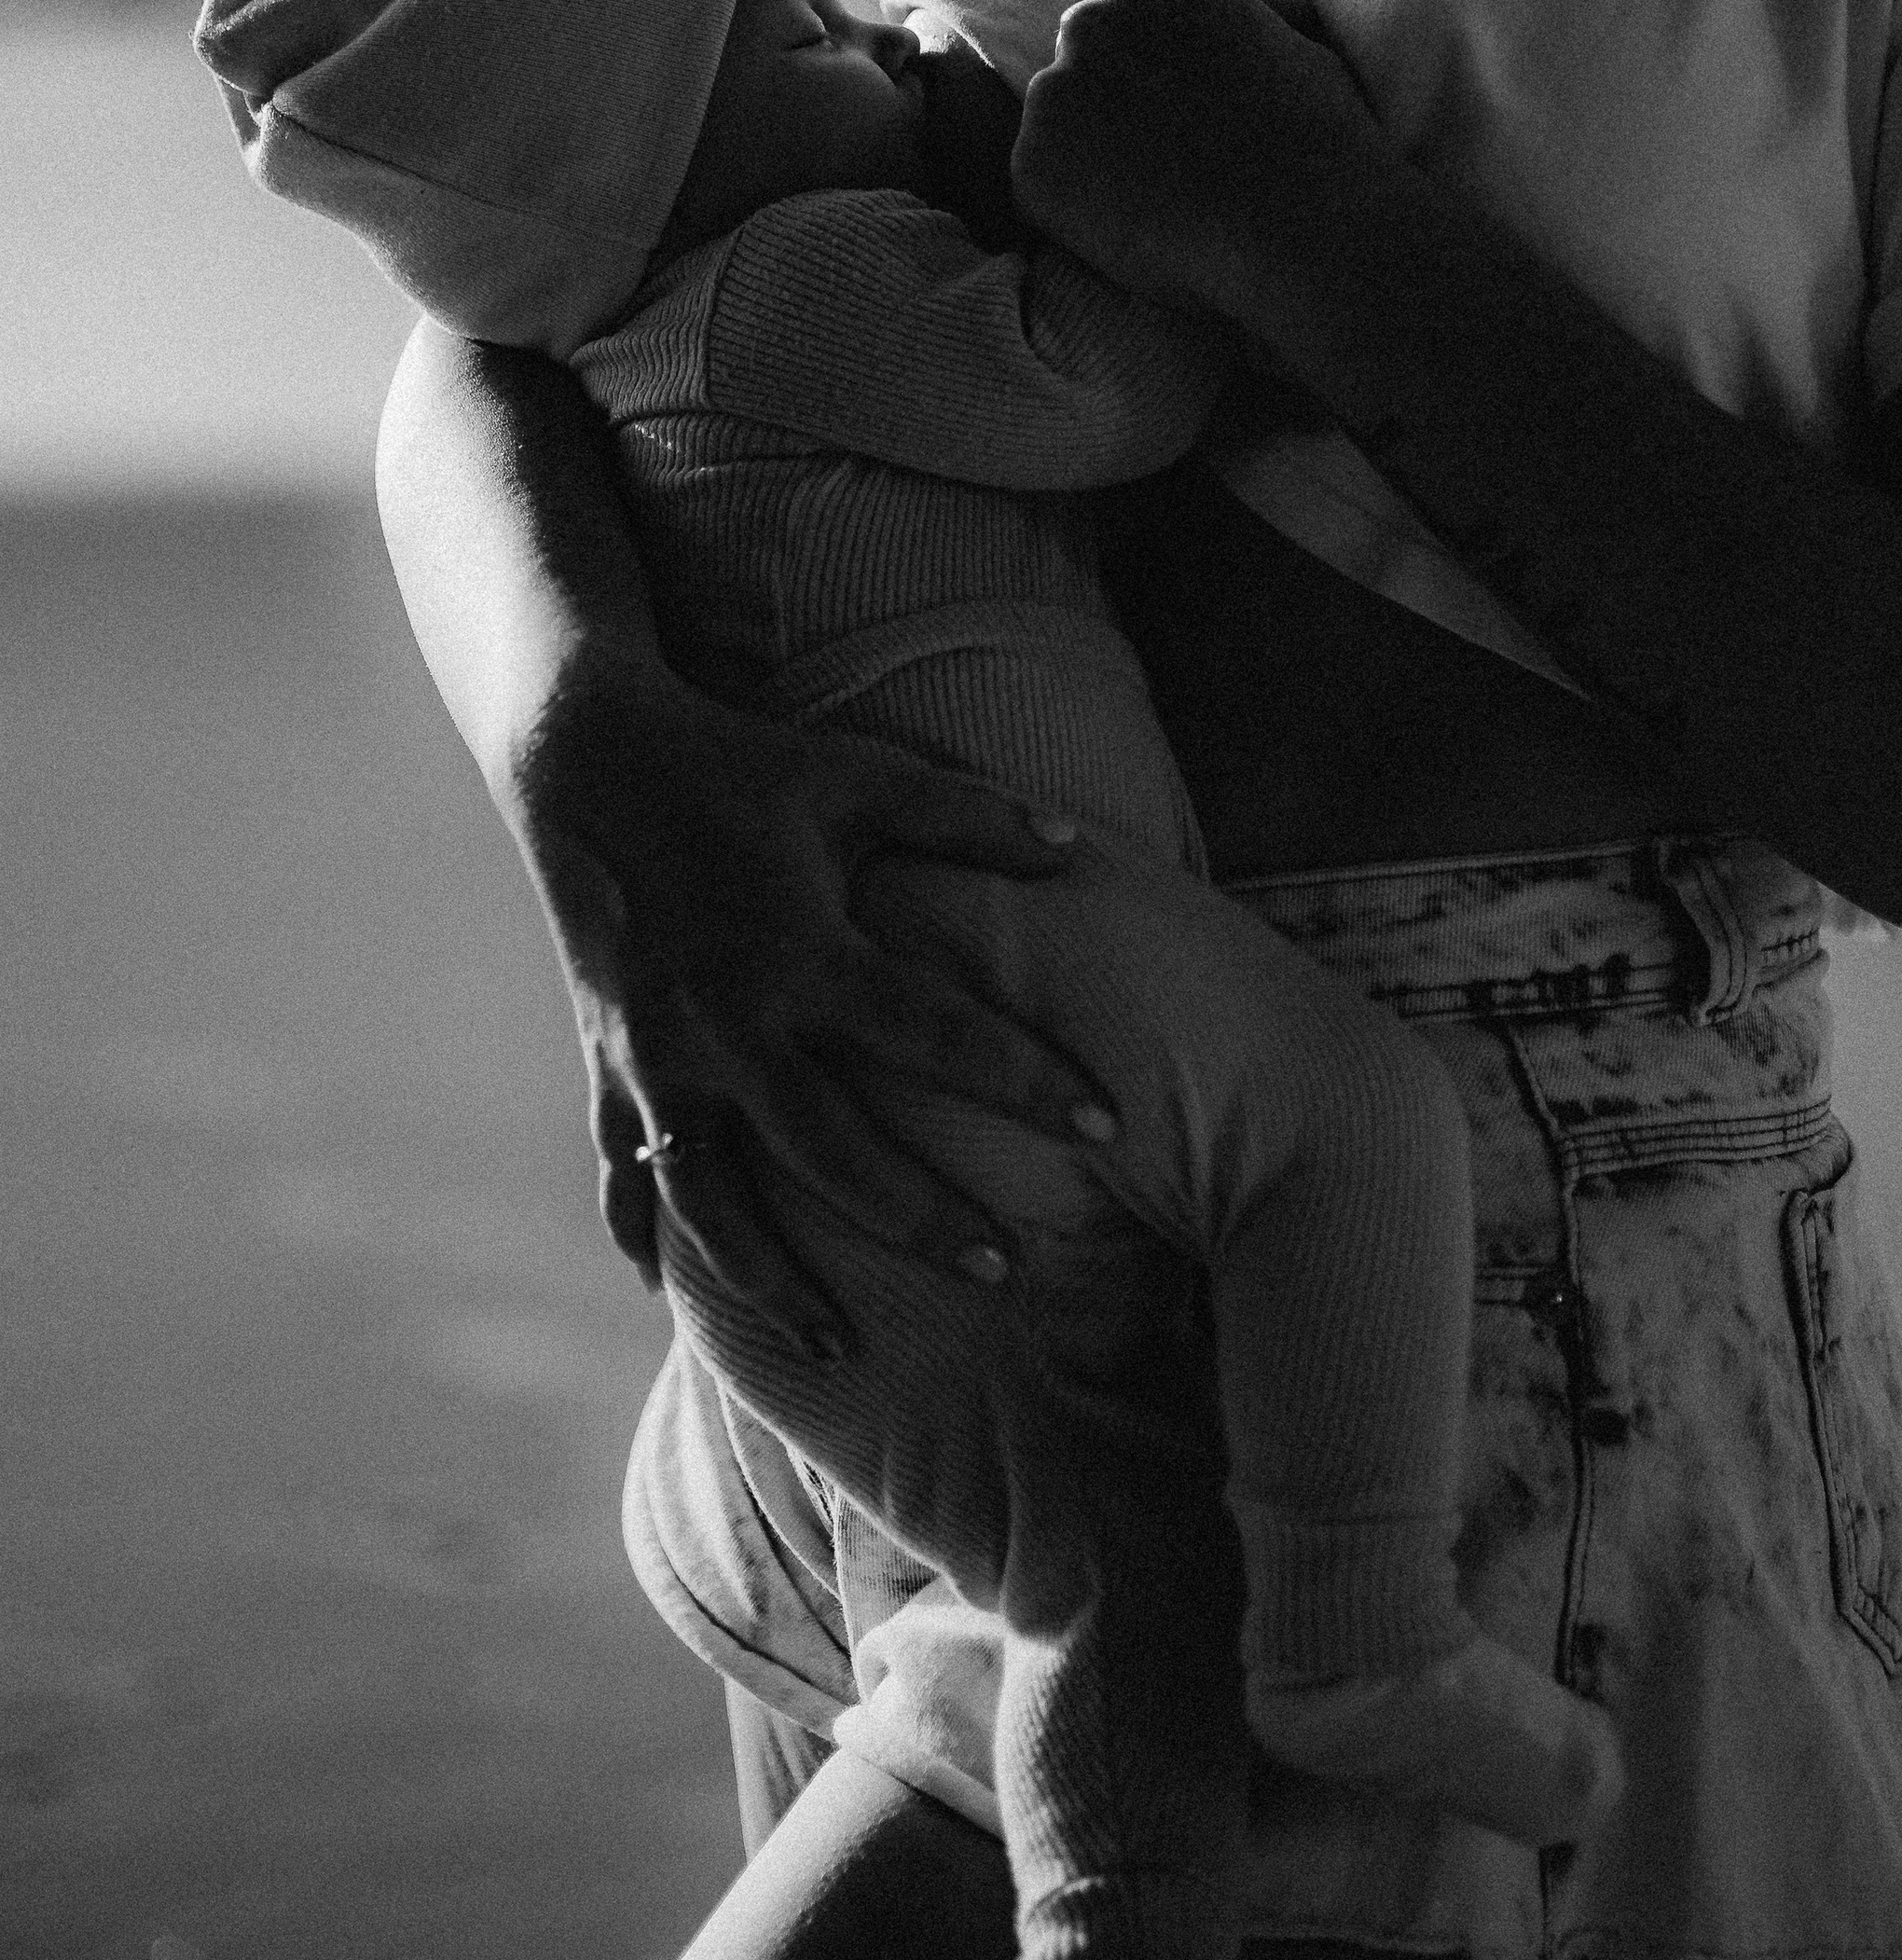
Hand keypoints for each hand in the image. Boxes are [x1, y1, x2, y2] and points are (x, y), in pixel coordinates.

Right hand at [525, 664, 1114, 1346]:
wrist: (585, 761)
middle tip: (1004, 1271)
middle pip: (836, 1155)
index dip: (1029, 1080)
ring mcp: (660, 1060)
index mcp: (803, 952)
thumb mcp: (861, 777)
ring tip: (843, 1349)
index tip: (1109, 1125)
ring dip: (776, 1284)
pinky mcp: (608, 1067)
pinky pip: (622, 1175)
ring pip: (717, 1205)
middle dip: (921, 1221)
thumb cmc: (744, 765)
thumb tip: (1078, 850)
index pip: (939, 1034)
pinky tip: (665, 1293)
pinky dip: (644, 1238)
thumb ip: (969, 815)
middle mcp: (730, 1024)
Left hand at [1012, 0, 1374, 317]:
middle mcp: (1090, 19)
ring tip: (1163, 194)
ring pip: (1060, 115)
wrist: (1306, 230)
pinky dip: (1076, 206)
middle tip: (1172, 151)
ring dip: (1094, 148)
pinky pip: (1041, 181)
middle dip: (1115, 92)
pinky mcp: (1031, 164)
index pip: (1127, 1)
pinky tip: (1140, 225)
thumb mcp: (1289, 33)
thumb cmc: (1320, 134)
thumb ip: (1230, 12)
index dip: (1156, 51)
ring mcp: (1053, 91)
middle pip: (1086, 51)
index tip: (1184, 97)